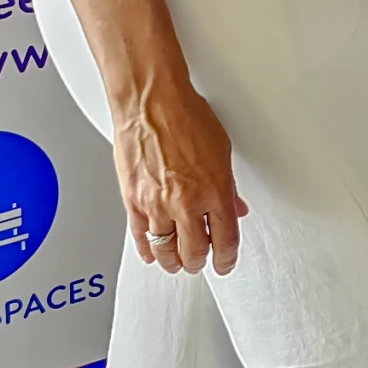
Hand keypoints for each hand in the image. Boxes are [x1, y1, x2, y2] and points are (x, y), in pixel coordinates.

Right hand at [113, 80, 247, 276]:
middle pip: (194, 251)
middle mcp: (186, 203)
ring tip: (178, 262)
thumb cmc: (187, 118)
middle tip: (201, 262)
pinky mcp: (133, 201)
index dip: (226, 258)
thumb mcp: (223, 151)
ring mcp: (157, 204)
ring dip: (173, 260)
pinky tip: (152, 253)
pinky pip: (140, 236)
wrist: (152, 104)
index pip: (225, 239)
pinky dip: (147, 249)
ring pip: (165, 249)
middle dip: (199, 261)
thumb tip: (234, 207)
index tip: (226, 263)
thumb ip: (228, 186)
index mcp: (215, 191)